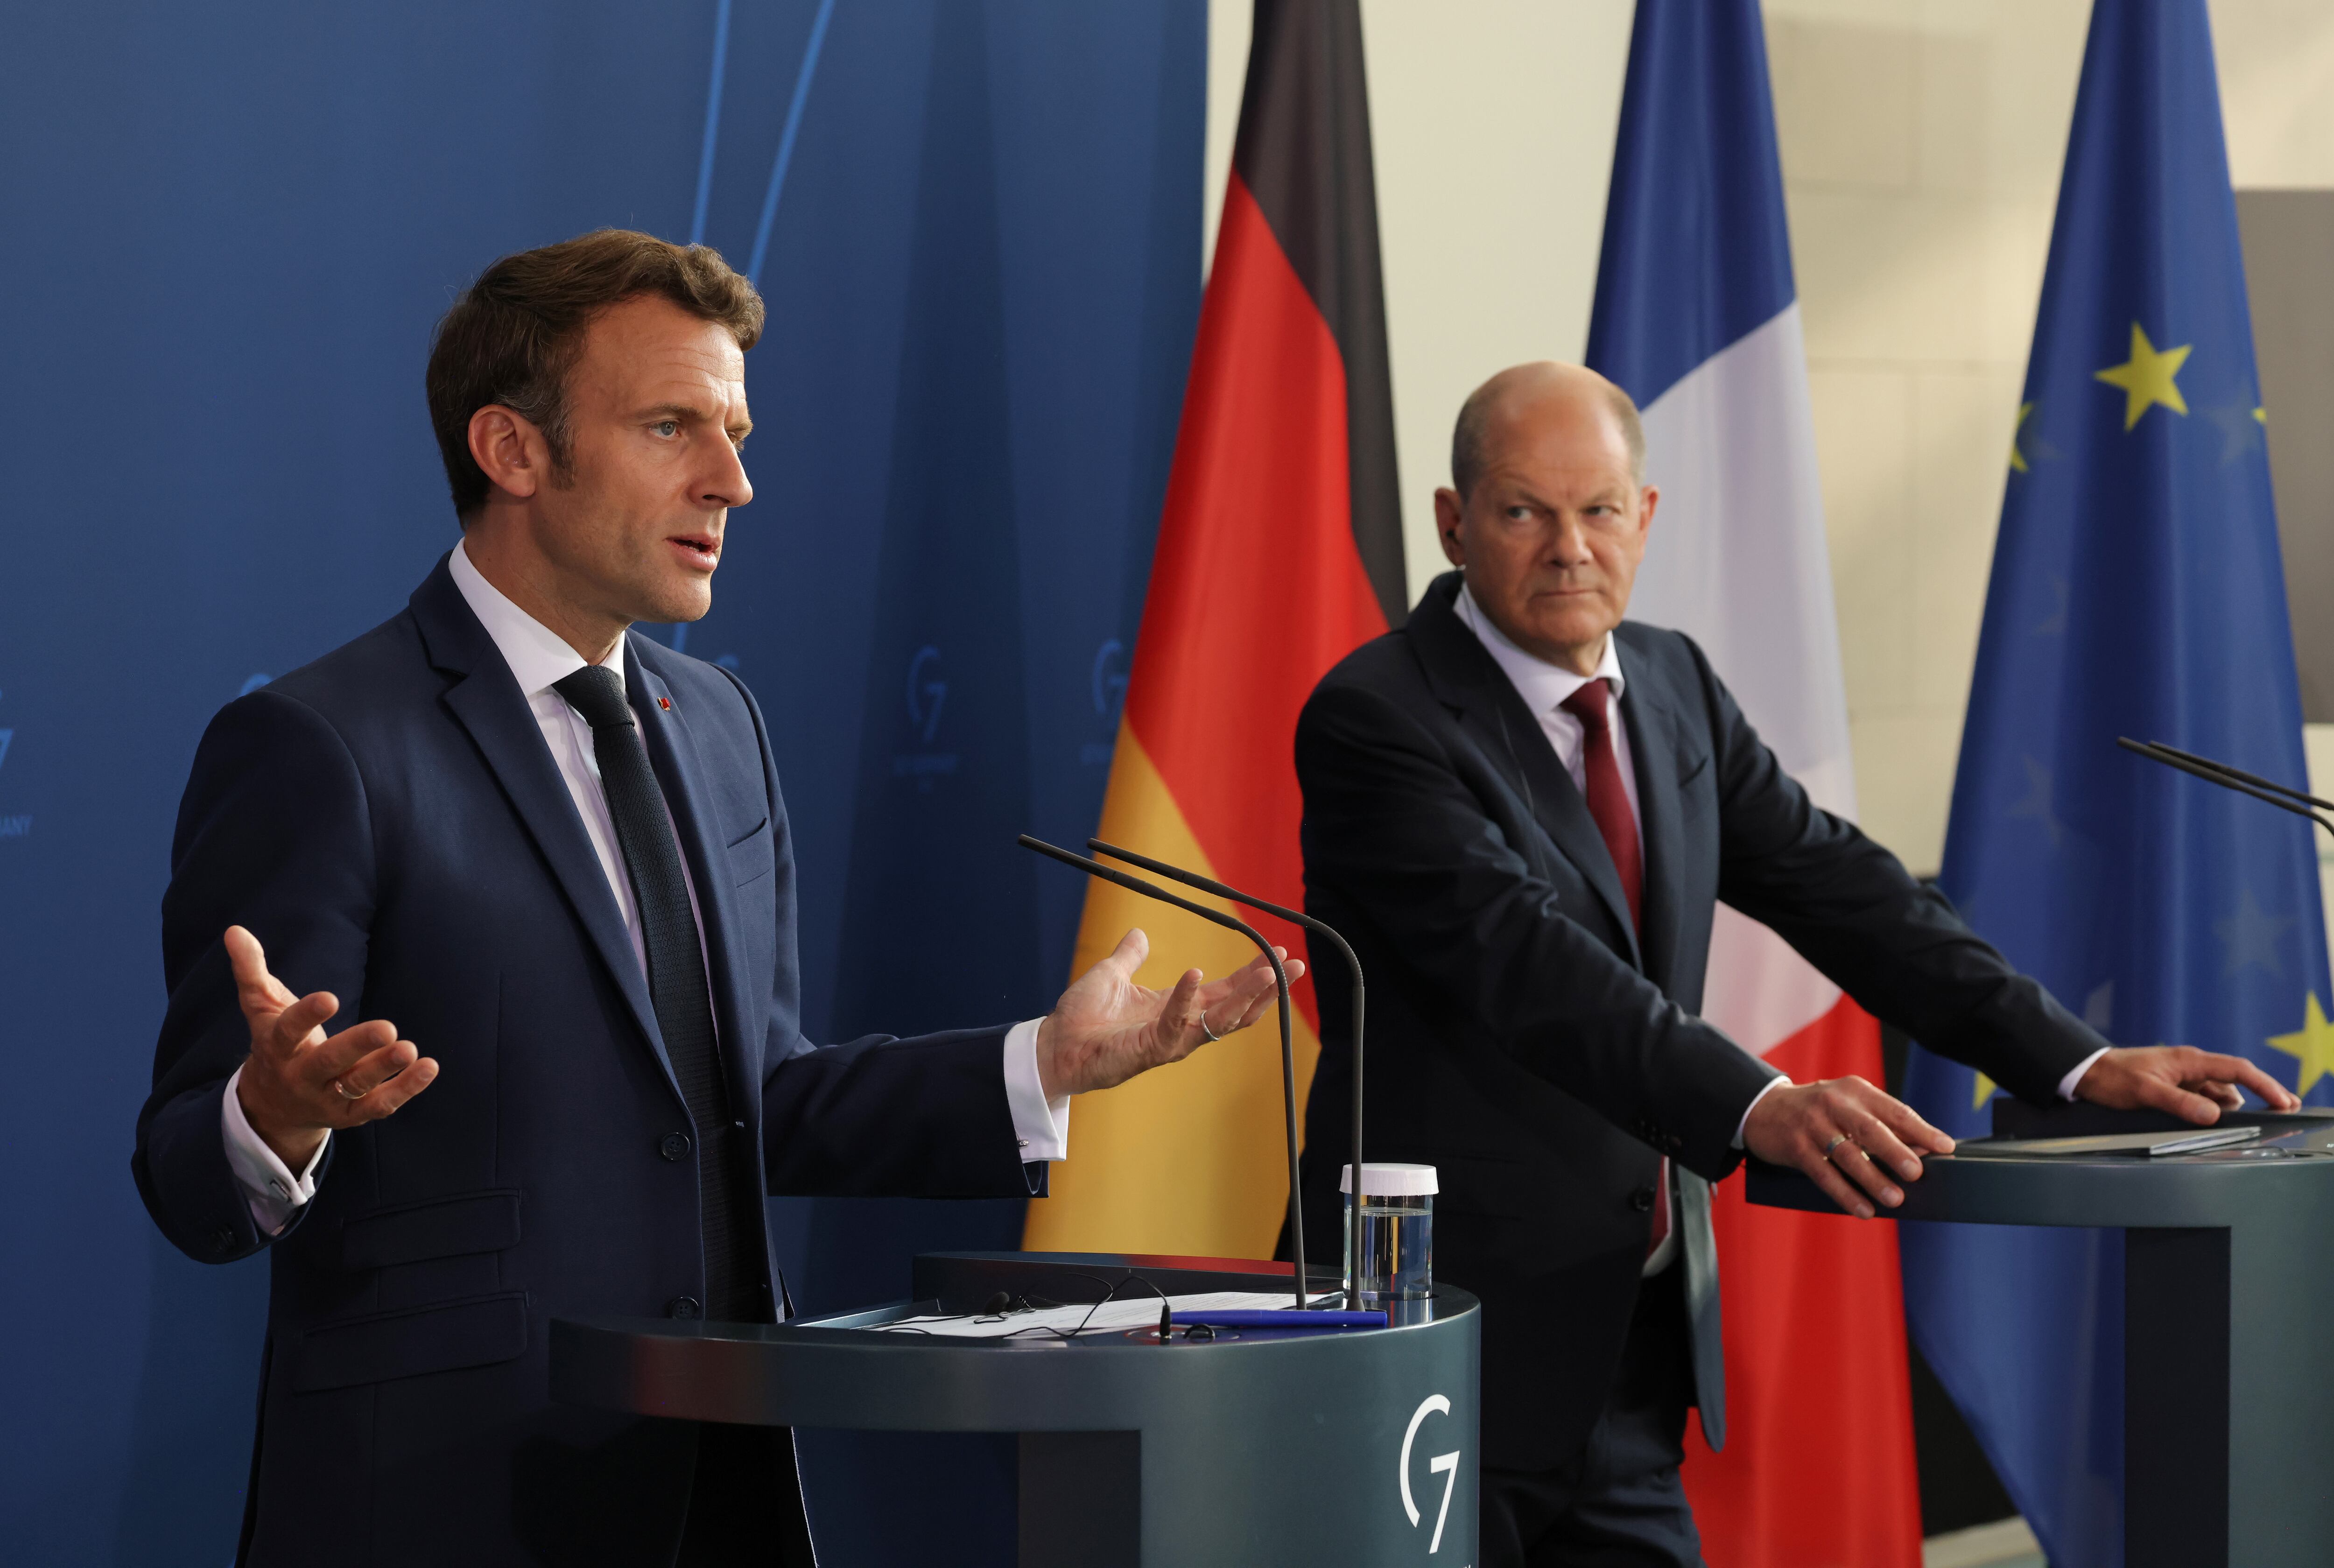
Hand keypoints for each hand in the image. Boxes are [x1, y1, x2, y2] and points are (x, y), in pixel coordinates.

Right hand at [226, 925, 437, 1169]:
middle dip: (357, 1046)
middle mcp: (300, 1076)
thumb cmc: (274, 1044)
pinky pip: (378, 1106)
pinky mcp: (350, 1115)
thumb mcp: (260, 1008)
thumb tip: (235, 930)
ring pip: (356, 1087)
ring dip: (385, 1069)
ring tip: (410, 1049)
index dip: (307, 1016)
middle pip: (327, 1062)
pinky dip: (405, 1089)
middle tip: (387, 1028)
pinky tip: (429, 1067)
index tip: (330, 998)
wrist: (271, 1108)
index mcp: (277, 1047)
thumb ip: (251, 970)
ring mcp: (326, 1098)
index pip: (289, 1031)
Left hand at [1033, 929, 1301, 1098]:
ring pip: (1218, 1023)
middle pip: (1235, 1010)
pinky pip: (1173, 1025)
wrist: (1053, 1045)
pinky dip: (1184, 1000)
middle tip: (1293, 966)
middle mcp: (1180, 1027)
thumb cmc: (1081, 1018)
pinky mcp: (1148, 1051)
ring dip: (1245, 998)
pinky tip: (1194, 974)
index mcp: (1177, 1009)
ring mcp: (1168, 1042)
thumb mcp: (1111, 975)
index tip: (1278, 954)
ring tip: (1268, 974)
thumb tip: (1139, 933)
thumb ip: (1130, 957)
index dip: (1252, 975)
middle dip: (1267, 989)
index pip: (1226, 991)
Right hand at [1741, 1075, 1955, 1219]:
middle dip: (1895, 1151)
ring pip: (1846, 1154)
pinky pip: (1823, 1173)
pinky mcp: (1795, 1146)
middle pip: (1869, 1128)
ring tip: (1894, 1199)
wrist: (1765, 1110)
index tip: (1945, 1147)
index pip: (1894, 1110)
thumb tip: (1923, 1151)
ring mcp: (1812, 1124)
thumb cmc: (1821, 1112)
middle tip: (1916, 1173)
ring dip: (1872, 1178)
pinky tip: (1863, 1209)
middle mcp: (1834, 1102)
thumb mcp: (1851, 1107)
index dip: (1921, 1129)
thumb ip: (1884, 1126)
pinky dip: (1845, 1194)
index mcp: (1856, 1090)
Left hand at [2073, 1045, 2298, 1123]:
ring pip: (2219, 1092)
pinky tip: (2219, 1122)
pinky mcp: (2174, 1087)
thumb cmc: (2113, 1077)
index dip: (2265, 1085)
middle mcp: (2191, 1066)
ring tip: (2256, 1122)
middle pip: (2235, 1080)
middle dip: (2260, 1093)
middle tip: (2285, 1111)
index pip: (2238, 1069)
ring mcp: (2183, 1077)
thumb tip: (2214, 1114)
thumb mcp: (2146, 1092)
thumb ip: (2179, 1103)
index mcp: (2189, 1061)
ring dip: (2235, 1106)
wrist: (2087, 1072)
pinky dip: (2215, 1109)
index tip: (2284, 1101)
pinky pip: (2203, 1098)